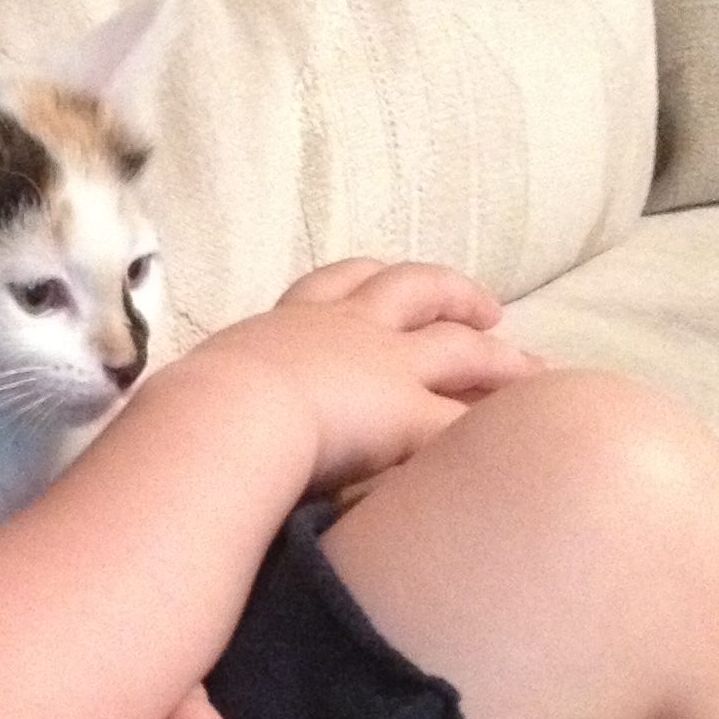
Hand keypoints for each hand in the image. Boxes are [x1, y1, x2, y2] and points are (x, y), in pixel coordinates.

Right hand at [205, 259, 539, 498]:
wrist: (223, 418)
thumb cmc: (194, 407)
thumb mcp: (199, 386)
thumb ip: (209, 394)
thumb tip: (185, 419)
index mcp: (292, 322)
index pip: (338, 283)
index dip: (374, 280)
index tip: (394, 282)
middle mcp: (347, 331)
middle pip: (415, 293)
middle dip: (453, 294)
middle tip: (488, 307)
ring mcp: (386, 368)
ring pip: (462, 349)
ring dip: (501, 357)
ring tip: (533, 367)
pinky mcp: (410, 414)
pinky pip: (464, 420)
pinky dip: (495, 427)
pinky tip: (522, 437)